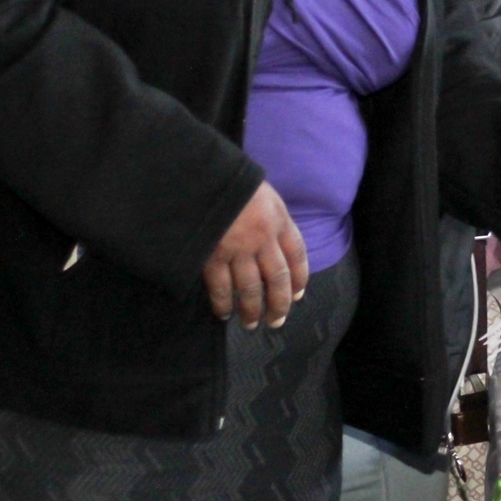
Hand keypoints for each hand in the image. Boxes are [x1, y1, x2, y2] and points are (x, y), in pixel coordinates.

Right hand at [203, 181, 308, 330]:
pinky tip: (225, 314)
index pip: (297, 254)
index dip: (299, 278)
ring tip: (252, 324)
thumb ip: (271, 217)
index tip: (297, 295)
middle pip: (277, 279)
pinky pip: (221, 288)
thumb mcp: (262, 193)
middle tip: (276, 321)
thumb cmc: (232, 181)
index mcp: (278, 219)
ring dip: (253, 310)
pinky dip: (224, 304)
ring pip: (251, 289)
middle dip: (279, 304)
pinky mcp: (211, 256)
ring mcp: (237, 249)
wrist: (201, 176)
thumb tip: (277, 243)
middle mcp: (262, 238)